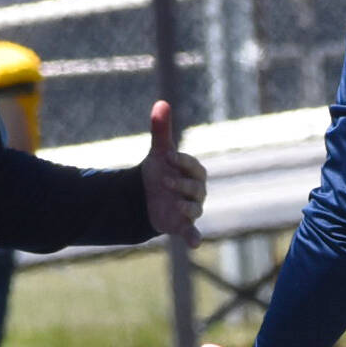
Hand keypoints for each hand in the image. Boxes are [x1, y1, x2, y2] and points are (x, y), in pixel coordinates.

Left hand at [141, 100, 205, 248]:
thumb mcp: (159, 151)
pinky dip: (194, 238)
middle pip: (196, 188)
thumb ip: (161, 129)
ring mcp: (191, 209)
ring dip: (185, 206)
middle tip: (164, 180)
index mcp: (194, 172)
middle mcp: (197, 191)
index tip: (167, 156)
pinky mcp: (183, 225)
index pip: (193, 166)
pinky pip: (193, 233)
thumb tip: (161, 102)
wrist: (147, 196)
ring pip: (195, 208)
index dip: (182, 161)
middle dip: (181, 184)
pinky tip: (194, 244)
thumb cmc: (160, 170)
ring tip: (173, 203)